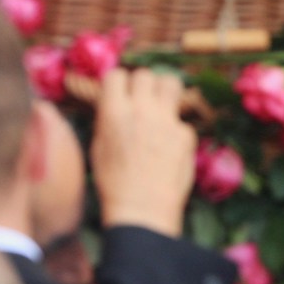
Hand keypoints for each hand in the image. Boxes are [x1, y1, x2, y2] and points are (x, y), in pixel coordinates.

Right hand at [91, 68, 195, 236]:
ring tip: (161, 106)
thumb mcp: (98, 148)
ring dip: (164, 91)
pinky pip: (181, 121)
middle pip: (145, 75)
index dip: (118, 83)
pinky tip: (169, 148)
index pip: (117, 75)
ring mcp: (166, 120)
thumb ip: (108, 120)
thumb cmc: (114, 184)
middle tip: (142, 99)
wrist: (142, 209)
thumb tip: (115, 105)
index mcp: (113, 112)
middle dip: (142, 84)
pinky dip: (176, 130)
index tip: (120, 92)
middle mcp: (141, 109)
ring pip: (171, 83)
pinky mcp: (185, 133)